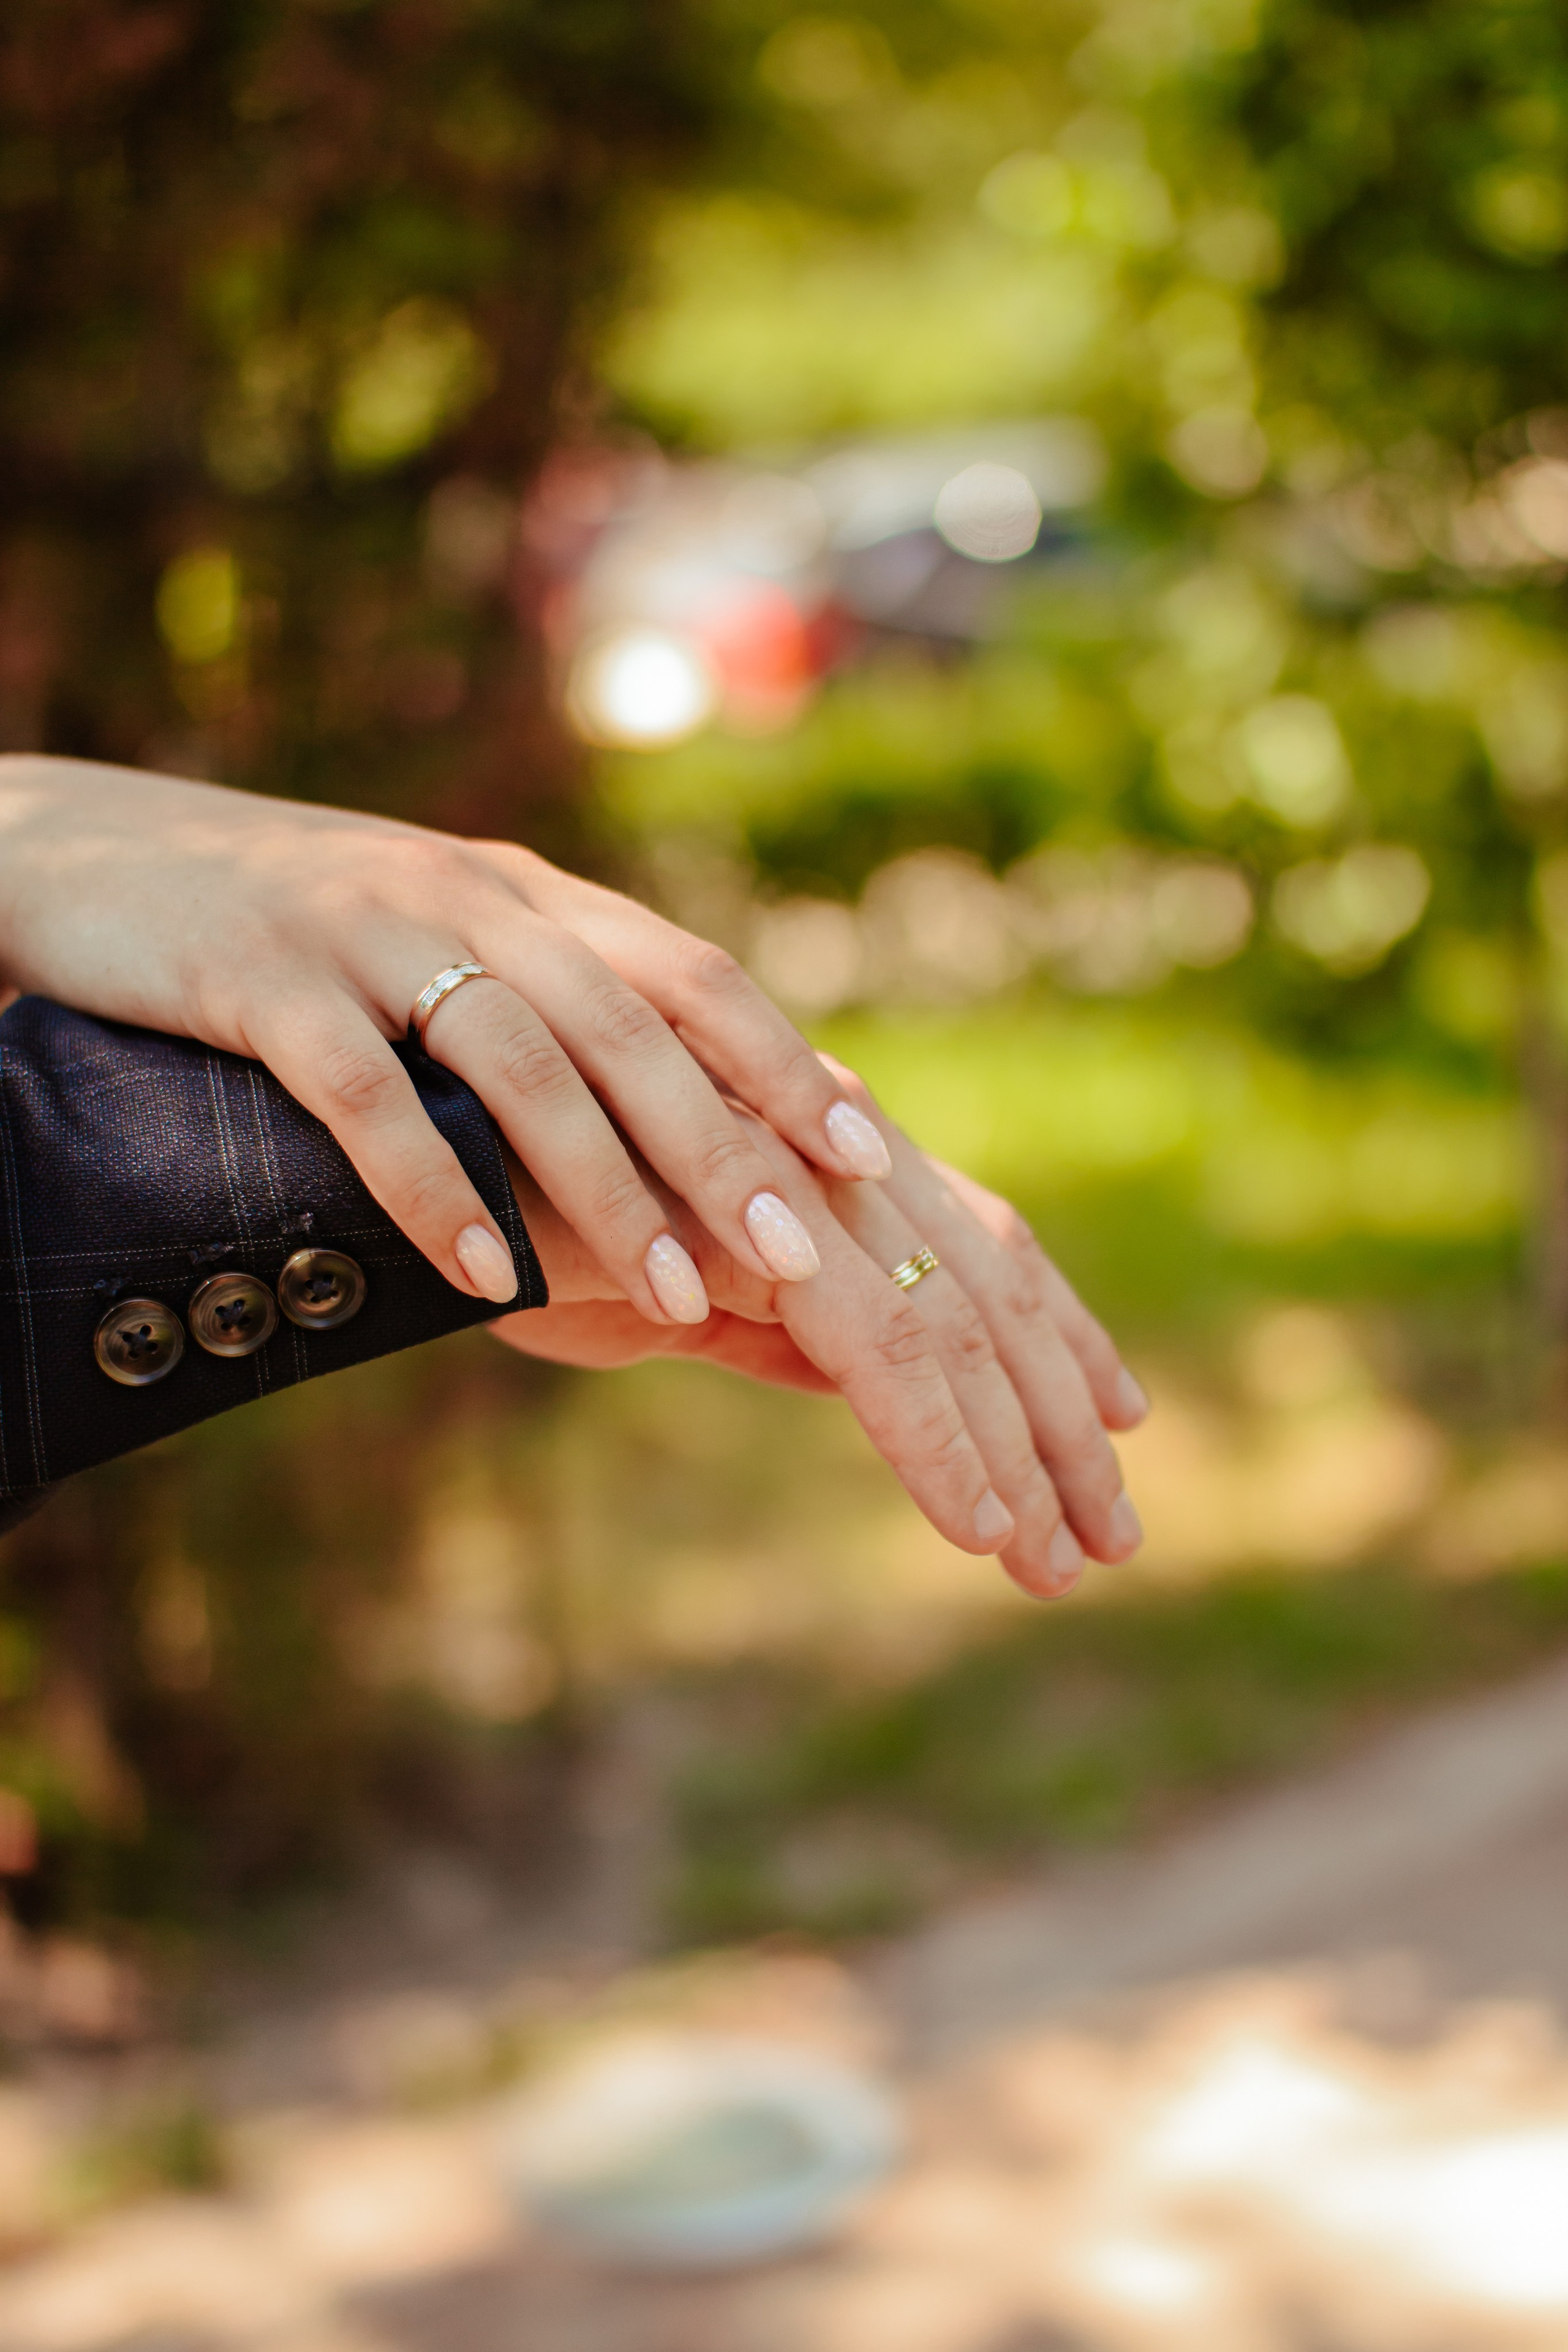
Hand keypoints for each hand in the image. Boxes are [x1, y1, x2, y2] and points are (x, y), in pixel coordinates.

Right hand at [0, 757, 894, 1323]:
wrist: (101, 850)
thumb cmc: (305, 936)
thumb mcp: (449, 956)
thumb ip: (554, 1017)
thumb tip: (680, 1124)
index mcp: (532, 898)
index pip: (688, 975)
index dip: (778, 1062)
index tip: (862, 1154)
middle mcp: (473, 901)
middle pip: (632, 1025)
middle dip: (726, 1147)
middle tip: (805, 1258)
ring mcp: (369, 936)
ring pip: (522, 1061)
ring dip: (609, 1185)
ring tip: (676, 1296)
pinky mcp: (265, 982)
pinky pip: (368, 1094)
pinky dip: (434, 1186)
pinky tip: (484, 1273)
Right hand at [493, 1106, 1146, 1596]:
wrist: (420, 1145)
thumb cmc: (531, 1204)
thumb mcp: (680, 1278)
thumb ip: (775, 1315)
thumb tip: (863, 1374)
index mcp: (825, 1155)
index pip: (982, 1242)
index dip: (1061, 1332)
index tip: (1116, 1419)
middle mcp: (829, 1152)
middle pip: (991, 1288)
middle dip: (1061, 1419)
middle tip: (1108, 1536)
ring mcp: (793, 1183)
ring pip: (954, 1323)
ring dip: (1016, 1449)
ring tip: (1052, 1560)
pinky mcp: (743, 1232)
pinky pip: (874, 1346)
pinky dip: (934, 1435)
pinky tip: (971, 1518)